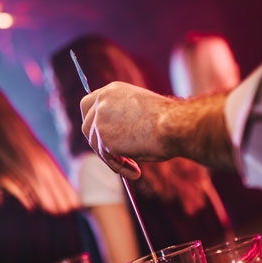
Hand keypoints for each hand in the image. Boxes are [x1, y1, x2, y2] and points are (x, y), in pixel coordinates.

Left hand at [80, 83, 234, 172]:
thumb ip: (122, 117)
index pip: (88, 105)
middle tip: (115, 156)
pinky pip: (108, 159)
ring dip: (113, 158)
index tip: (100, 134)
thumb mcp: (139, 110)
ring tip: (134, 166)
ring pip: (97, 145)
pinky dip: (120, 167)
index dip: (92, 121)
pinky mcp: (104, 140)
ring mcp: (100, 121)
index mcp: (112, 90)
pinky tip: (136, 172)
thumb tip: (114, 137)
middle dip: (98, 143)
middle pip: (86, 126)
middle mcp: (102, 102)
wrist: (174, 125)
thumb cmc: (168, 119)